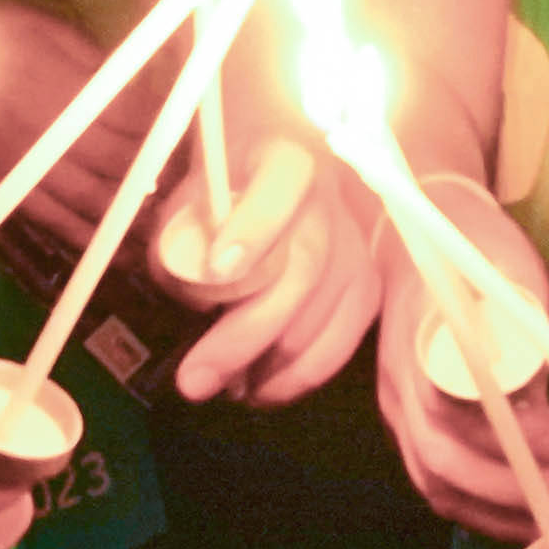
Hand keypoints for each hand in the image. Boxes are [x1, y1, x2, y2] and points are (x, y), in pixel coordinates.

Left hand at [162, 133, 390, 407]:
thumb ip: (181, 238)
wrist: (278, 167)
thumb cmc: (226, 184)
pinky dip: (297, 378)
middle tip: (195, 379)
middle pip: (301, 273)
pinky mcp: (366, 287)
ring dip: (268, 368)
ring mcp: (355, 248)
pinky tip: (261, 388)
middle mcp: (331, 202)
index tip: (216, 270)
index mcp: (283, 160)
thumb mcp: (192, 193)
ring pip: (322, 319)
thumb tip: (195, 299)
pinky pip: (339, 345)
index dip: (253, 230)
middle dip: (245, 336)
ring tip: (222, 389)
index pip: (279, 188)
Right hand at [368, 257, 548, 546]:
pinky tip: (543, 515)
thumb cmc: (477, 251)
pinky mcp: (418, 433)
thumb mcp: (510, 275)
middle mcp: (399, 388)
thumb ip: (523, 338)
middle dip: (518, 491)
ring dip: (511, 514)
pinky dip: (496, 511)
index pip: (444, 409)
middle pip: (440, 464)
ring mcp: (403, 415)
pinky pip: (449, 488)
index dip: (503, 438)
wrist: (425, 237)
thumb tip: (548, 418)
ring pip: (442, 487)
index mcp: (416, 340)